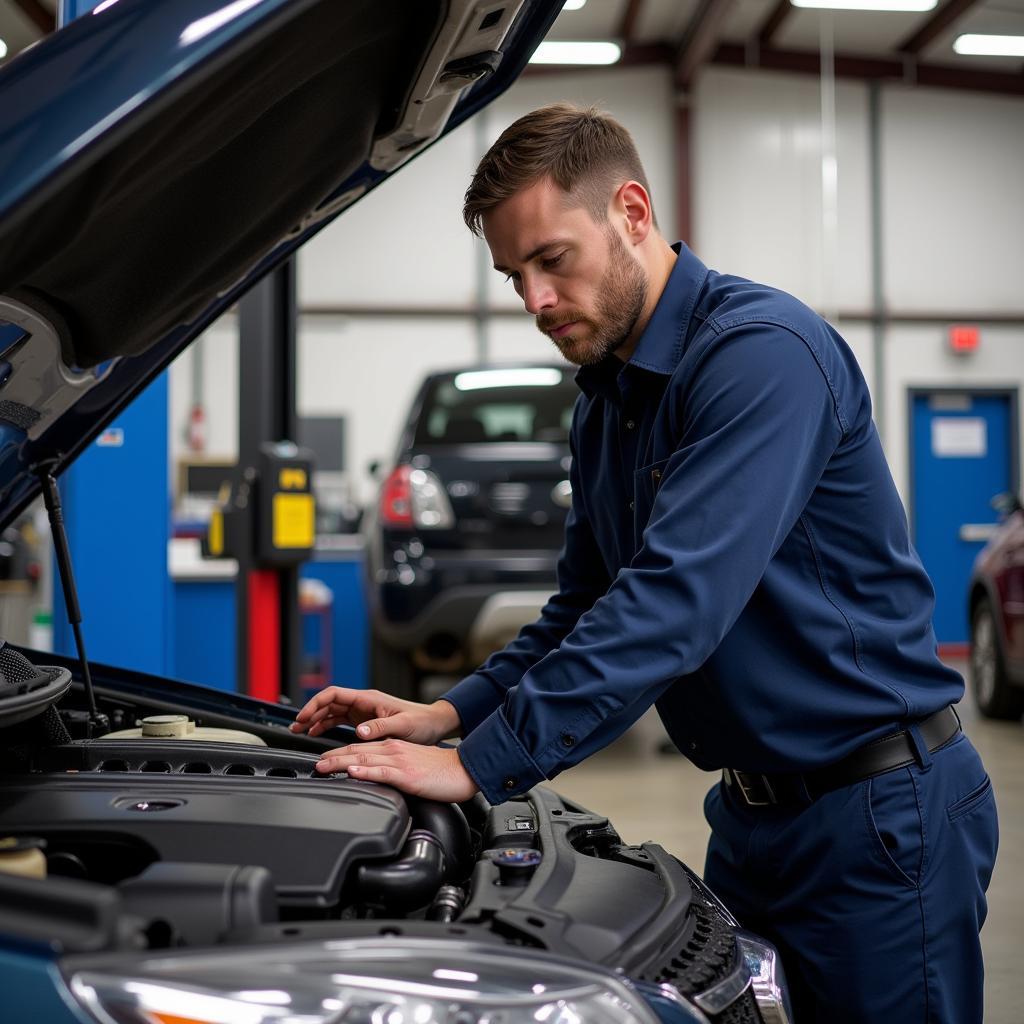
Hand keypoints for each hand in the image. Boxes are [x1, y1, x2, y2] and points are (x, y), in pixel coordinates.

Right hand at [289, 686, 460, 744]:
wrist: (433, 724)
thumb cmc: (420, 722)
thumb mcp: (402, 725)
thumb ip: (380, 727)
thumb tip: (359, 731)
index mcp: (368, 699)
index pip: (334, 694)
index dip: (315, 704)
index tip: (303, 718)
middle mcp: (363, 702)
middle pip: (328, 702)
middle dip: (310, 713)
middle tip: (295, 727)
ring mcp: (362, 711)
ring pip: (332, 711)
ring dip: (315, 720)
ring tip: (300, 731)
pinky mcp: (365, 720)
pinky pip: (340, 720)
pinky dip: (326, 726)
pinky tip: (317, 734)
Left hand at [316, 740, 477, 801]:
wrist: (463, 770)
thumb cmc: (441, 772)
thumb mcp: (412, 766)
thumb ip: (393, 770)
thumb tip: (374, 779)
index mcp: (394, 748)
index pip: (361, 749)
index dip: (339, 754)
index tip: (324, 761)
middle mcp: (393, 751)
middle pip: (356, 751)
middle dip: (333, 757)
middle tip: (315, 764)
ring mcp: (399, 762)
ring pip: (364, 759)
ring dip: (341, 762)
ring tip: (323, 766)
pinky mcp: (407, 775)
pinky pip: (382, 771)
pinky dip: (365, 771)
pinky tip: (353, 772)